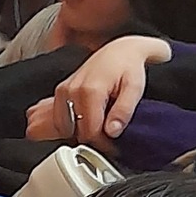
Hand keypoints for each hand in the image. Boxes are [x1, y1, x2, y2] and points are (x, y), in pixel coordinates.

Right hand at [26, 36, 170, 151]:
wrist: (119, 51)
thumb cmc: (128, 67)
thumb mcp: (134, 88)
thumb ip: (124, 111)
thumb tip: (112, 131)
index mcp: (89, 90)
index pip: (89, 131)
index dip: (103, 144)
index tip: (114, 146)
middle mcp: (72, 90)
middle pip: (76, 131)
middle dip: (92, 139)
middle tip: (109, 139)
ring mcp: (63, 91)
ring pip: (65, 127)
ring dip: (80, 133)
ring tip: (99, 129)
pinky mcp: (60, 92)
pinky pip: (60, 118)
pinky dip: (72, 125)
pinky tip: (87, 121)